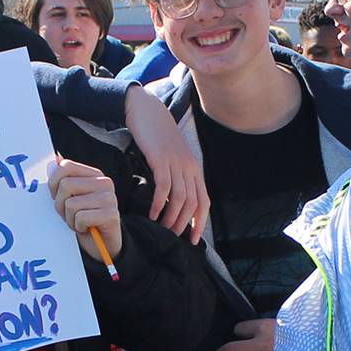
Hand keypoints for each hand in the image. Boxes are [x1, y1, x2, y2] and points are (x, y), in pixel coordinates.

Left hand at [48, 155, 122, 261]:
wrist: (102, 246)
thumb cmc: (83, 220)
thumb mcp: (69, 198)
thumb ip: (61, 181)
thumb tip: (51, 165)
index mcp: (94, 174)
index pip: (65, 166)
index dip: (54, 184)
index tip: (59, 198)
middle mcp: (104, 182)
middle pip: (65, 185)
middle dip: (61, 205)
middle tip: (70, 214)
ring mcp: (109, 198)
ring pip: (71, 204)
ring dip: (70, 219)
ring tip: (79, 223)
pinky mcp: (111, 214)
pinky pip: (81, 217)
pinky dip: (79, 227)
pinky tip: (87, 228)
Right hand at [123, 85, 208, 242]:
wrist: (147, 111)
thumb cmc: (157, 136)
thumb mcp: (172, 158)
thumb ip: (176, 176)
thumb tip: (172, 202)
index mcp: (194, 169)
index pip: (203, 201)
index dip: (200, 223)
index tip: (193, 239)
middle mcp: (189, 167)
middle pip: (193, 203)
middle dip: (184, 224)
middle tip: (173, 237)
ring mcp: (176, 163)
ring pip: (180, 198)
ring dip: (172, 217)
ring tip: (162, 229)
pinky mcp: (161, 159)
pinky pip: (164, 187)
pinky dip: (160, 204)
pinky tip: (153, 215)